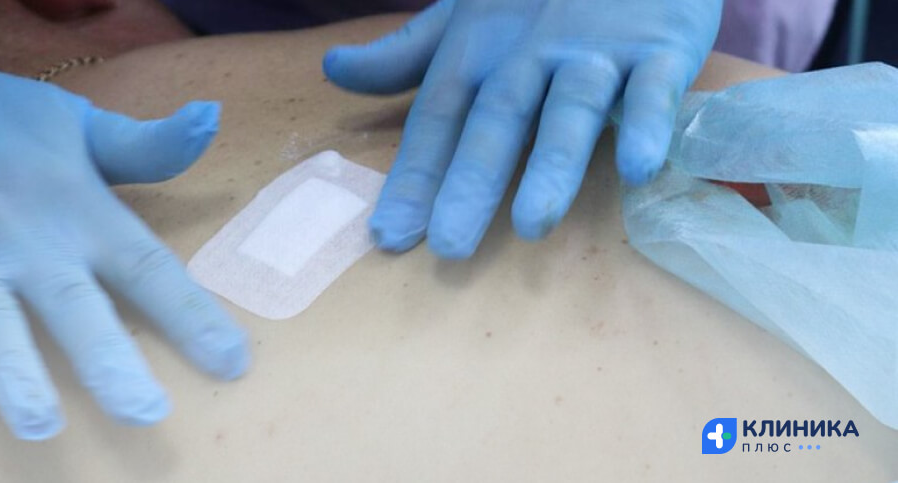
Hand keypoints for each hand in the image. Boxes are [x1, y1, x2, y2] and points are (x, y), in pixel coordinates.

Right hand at [0, 22, 248, 467]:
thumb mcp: (77, 121)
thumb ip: (145, 144)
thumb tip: (213, 119)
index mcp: (78, 205)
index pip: (146, 265)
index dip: (192, 315)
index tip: (232, 363)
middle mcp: (25, 237)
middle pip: (75, 306)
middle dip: (111, 361)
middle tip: (146, 412)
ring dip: (17, 379)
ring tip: (42, 425)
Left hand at [324, 0, 721, 255]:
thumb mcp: (465, 17)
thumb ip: (405, 54)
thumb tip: (334, 70)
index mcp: (476, 51)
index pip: (436, 120)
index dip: (412, 177)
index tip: (388, 235)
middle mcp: (528, 55)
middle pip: (495, 122)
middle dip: (469, 184)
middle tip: (449, 246)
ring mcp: (593, 52)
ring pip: (569, 110)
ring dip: (551, 166)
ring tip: (532, 224)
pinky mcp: (658, 49)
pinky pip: (652, 89)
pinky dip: (646, 125)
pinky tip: (636, 169)